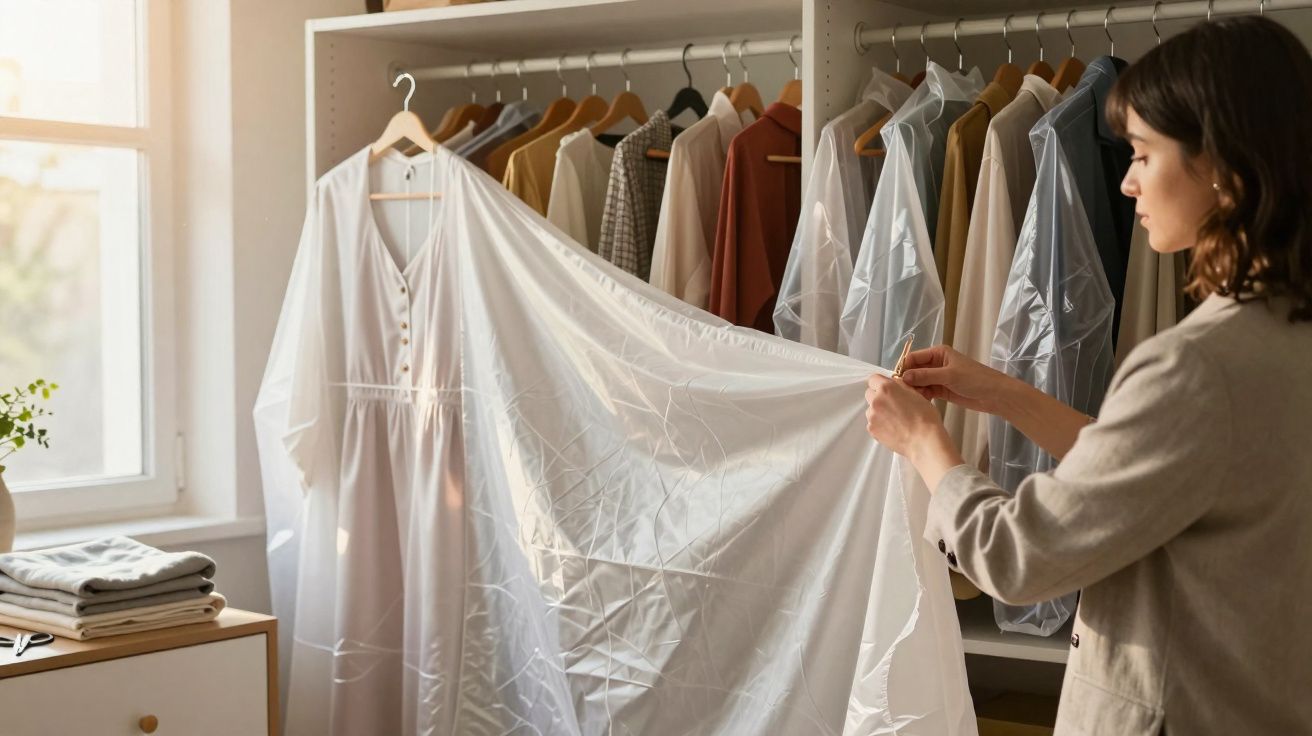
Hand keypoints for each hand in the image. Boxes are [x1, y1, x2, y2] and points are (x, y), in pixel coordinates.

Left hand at [866, 373, 964, 491]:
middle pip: (870, 393)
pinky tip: (893, 428)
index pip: (873, 379)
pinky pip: (872, 423)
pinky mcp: (872, 429)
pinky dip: (879, 424)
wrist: (924, 440)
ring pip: (870, 409)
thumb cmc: (925, 417)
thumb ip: (900, 386)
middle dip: (878, 396)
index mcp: (886, 388)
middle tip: (892, 404)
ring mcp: (872, 416)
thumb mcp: (916, 393)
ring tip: (895, 419)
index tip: (886, 389)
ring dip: (879, 411)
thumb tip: (894, 384)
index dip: (880, 383)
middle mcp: (876, 400)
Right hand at [899, 344, 1007, 414]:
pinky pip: (925, 392)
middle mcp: (935, 364)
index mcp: (938, 353)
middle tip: (901, 393)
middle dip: (907, 380)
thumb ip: (926, 375)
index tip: (895, 381)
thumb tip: (903, 377)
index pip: (914, 358)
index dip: (903, 368)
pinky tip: (918, 403)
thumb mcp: (949, 375)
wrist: (994, 395)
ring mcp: (938, 377)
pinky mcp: (941, 390)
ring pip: (919, 382)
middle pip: (914, 370)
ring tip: (910, 400)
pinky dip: (921, 396)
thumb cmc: (975, 379)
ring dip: (914, 390)